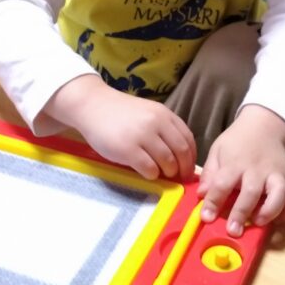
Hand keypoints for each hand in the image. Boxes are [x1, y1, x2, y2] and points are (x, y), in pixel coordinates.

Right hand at [46, 75, 195, 180]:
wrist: (93, 106)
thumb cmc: (121, 113)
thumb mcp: (148, 114)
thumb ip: (164, 129)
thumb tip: (181, 156)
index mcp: (164, 114)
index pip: (188, 139)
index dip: (191, 157)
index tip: (188, 168)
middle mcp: (156, 123)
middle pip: (181, 152)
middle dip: (183, 168)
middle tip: (179, 177)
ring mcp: (142, 136)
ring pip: (167, 162)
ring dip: (168, 172)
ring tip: (161, 174)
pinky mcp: (127, 149)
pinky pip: (149, 169)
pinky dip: (152, 175)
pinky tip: (147, 173)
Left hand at [197, 105, 284, 236]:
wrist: (265, 126)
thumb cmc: (237, 142)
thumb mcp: (218, 150)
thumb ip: (210, 173)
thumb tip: (202, 195)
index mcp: (235, 162)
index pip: (222, 183)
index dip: (213, 201)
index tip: (206, 217)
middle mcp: (257, 170)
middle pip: (250, 192)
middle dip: (241, 213)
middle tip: (233, 230)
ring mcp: (276, 175)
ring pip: (278, 195)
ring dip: (269, 211)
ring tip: (259, 222)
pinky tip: (277, 220)